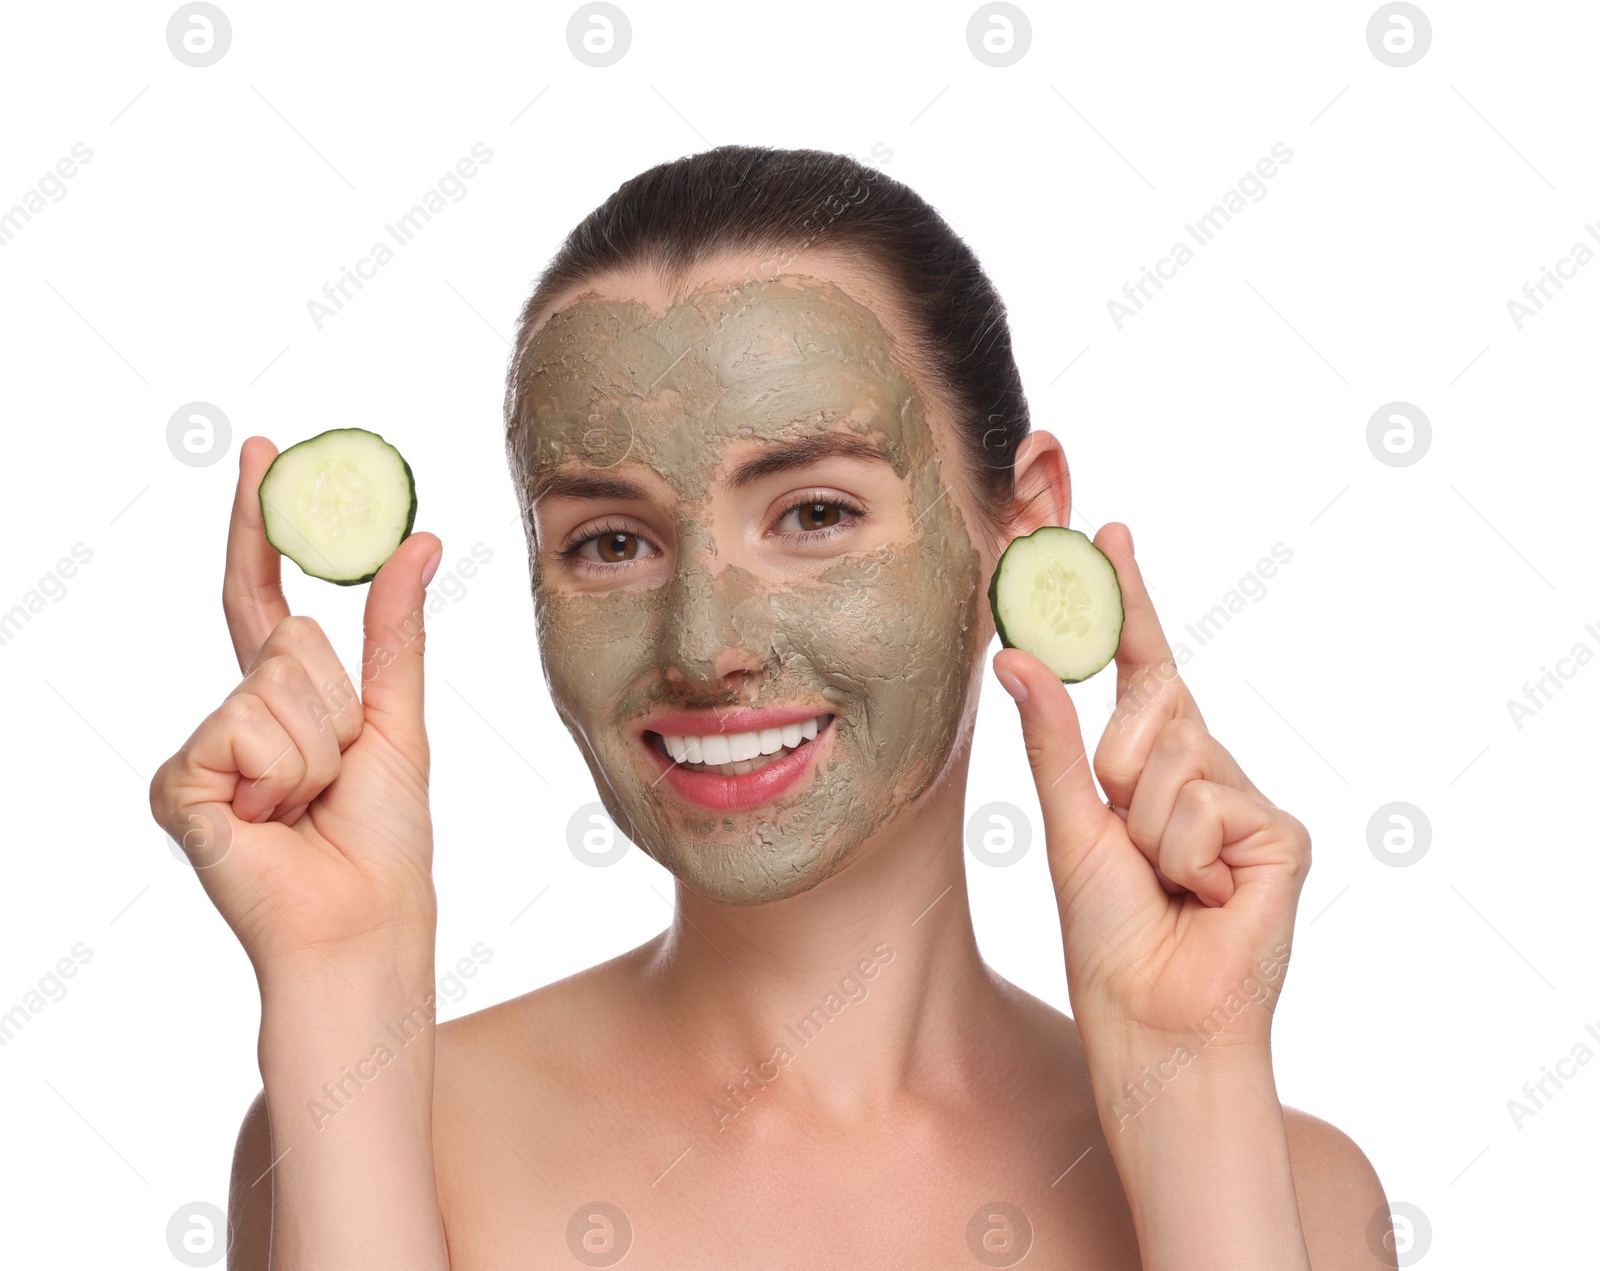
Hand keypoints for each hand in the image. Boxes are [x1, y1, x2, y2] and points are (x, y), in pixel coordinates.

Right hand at [149, 436, 443, 984]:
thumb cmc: (382, 837)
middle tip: (338, 772)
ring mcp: (203, 750)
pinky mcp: (179, 788)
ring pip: (272, 682)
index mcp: (283, 697)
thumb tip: (420, 538)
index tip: (262, 449)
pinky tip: (271, 822)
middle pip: (290, 638)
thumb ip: (396, 630)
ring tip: (311, 803)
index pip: (263, 593)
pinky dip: (281, 776)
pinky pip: (240, 731)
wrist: (364, 922)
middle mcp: (235, 713)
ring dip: (318, 746)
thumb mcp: (398, 718)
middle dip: (337, 701)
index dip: (259, 524)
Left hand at [992, 523, 1310, 1059]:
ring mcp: (1246, 799)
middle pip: (1156, 697)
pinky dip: (1187, 855)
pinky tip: (1207, 899)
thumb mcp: (1068, 824)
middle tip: (1124, 834)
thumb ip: (1051, 739)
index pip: (1140, 664)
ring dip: (1148, 824)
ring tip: (1167, 882)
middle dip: (1118, 759)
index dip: (1127, 599)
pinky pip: (1211, 801)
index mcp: (1149, 764)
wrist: (1153, 1018)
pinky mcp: (1282, 834)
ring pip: (1178, 752)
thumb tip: (1015, 654)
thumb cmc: (1108, 932)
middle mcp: (1203, 768)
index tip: (1108, 530)